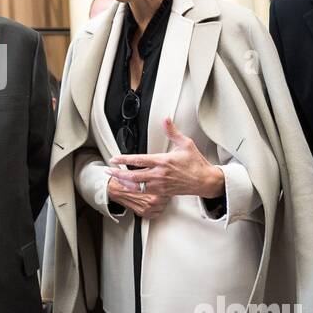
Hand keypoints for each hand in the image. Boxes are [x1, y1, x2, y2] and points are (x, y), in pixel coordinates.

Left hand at [107, 117, 224, 216]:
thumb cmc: (196, 163)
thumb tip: (166, 119)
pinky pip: (144, 192)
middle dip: (118, 173)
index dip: (124, 159)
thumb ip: (173, 132)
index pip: (139, 160)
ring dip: (123, 182)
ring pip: (137, 186)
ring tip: (113, 178)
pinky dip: (133, 190)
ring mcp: (160, 185)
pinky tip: (127, 187)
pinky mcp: (162, 192)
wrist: (204, 181)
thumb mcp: (185, 144)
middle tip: (108, 169)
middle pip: (134, 176)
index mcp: (163, 161)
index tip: (114, 158)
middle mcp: (160, 175)